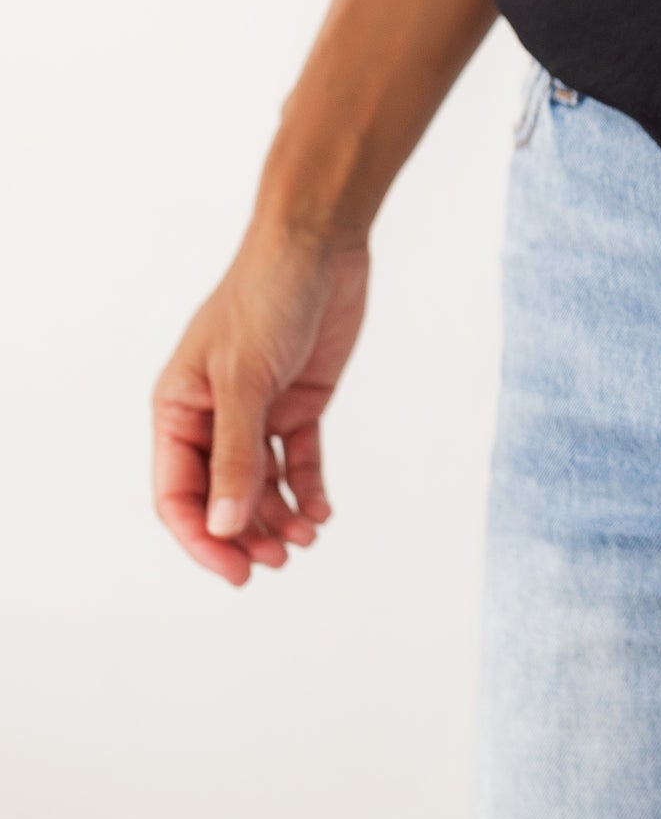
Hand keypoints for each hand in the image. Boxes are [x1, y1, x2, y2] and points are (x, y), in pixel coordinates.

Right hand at [152, 227, 370, 585]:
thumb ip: (236, 456)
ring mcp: (258, 411)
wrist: (319, 246)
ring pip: (261, 485)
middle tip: (278, 561)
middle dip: (246, 533)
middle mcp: (213, 415)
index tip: (235, 572)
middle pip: (222, 496)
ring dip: (279, 517)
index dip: (202, 538)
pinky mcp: (300, 403)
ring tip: (306, 539)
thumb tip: (225, 525)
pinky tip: (323, 512)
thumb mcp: (245, 381)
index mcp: (178, 408)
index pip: (178, 492)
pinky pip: (299, 460)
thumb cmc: (265, 297)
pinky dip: (309, 489)